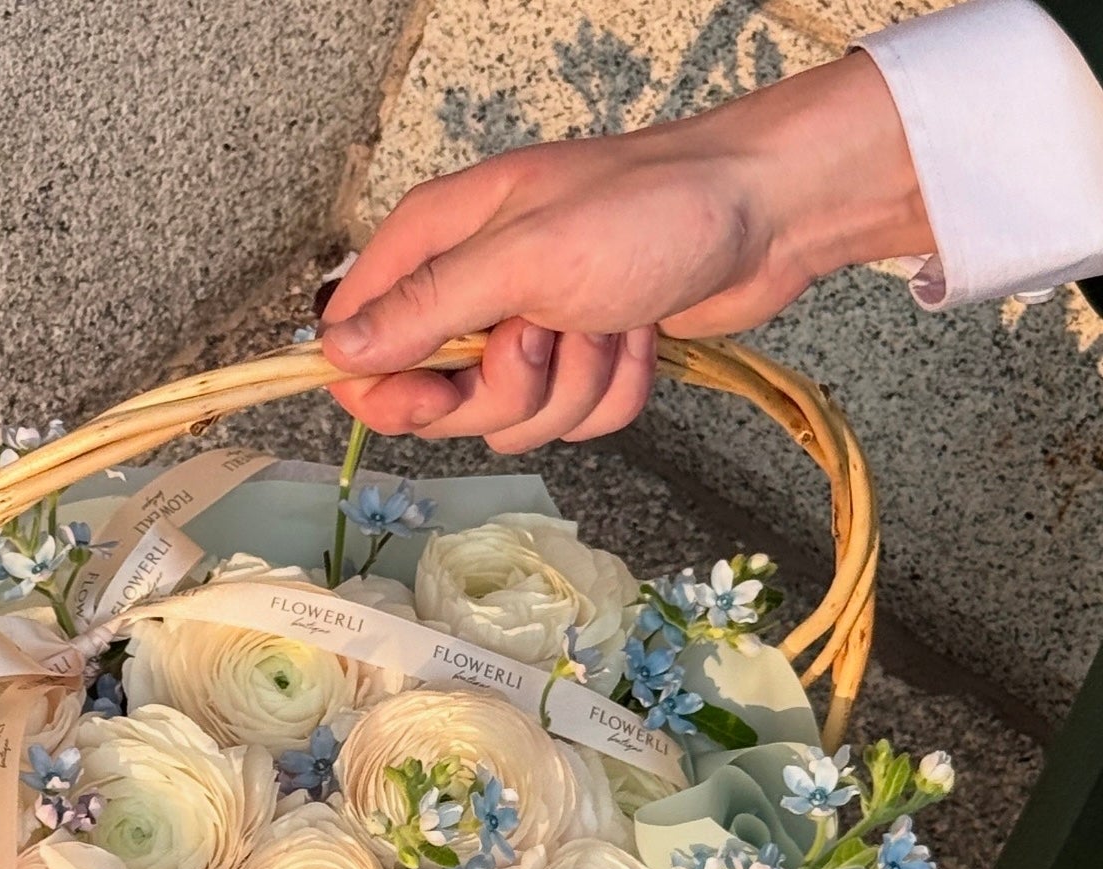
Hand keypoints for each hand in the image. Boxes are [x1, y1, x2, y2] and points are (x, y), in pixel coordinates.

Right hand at [321, 53, 933, 450]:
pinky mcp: (584, 361)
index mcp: (440, 243)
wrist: (764, 214)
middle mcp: (477, 289)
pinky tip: (637, 335)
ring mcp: (533, 330)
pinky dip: (615, 390)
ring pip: (513, 420)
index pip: (361, 336)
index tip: (427, 396)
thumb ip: (427, 308)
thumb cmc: (648, 209)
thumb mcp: (523, 257)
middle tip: (544, 339)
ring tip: (607, 323)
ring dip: (572, 387)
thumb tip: (339, 350)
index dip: (384, 386)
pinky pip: (575, 422)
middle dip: (505, 389)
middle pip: (440, 398)